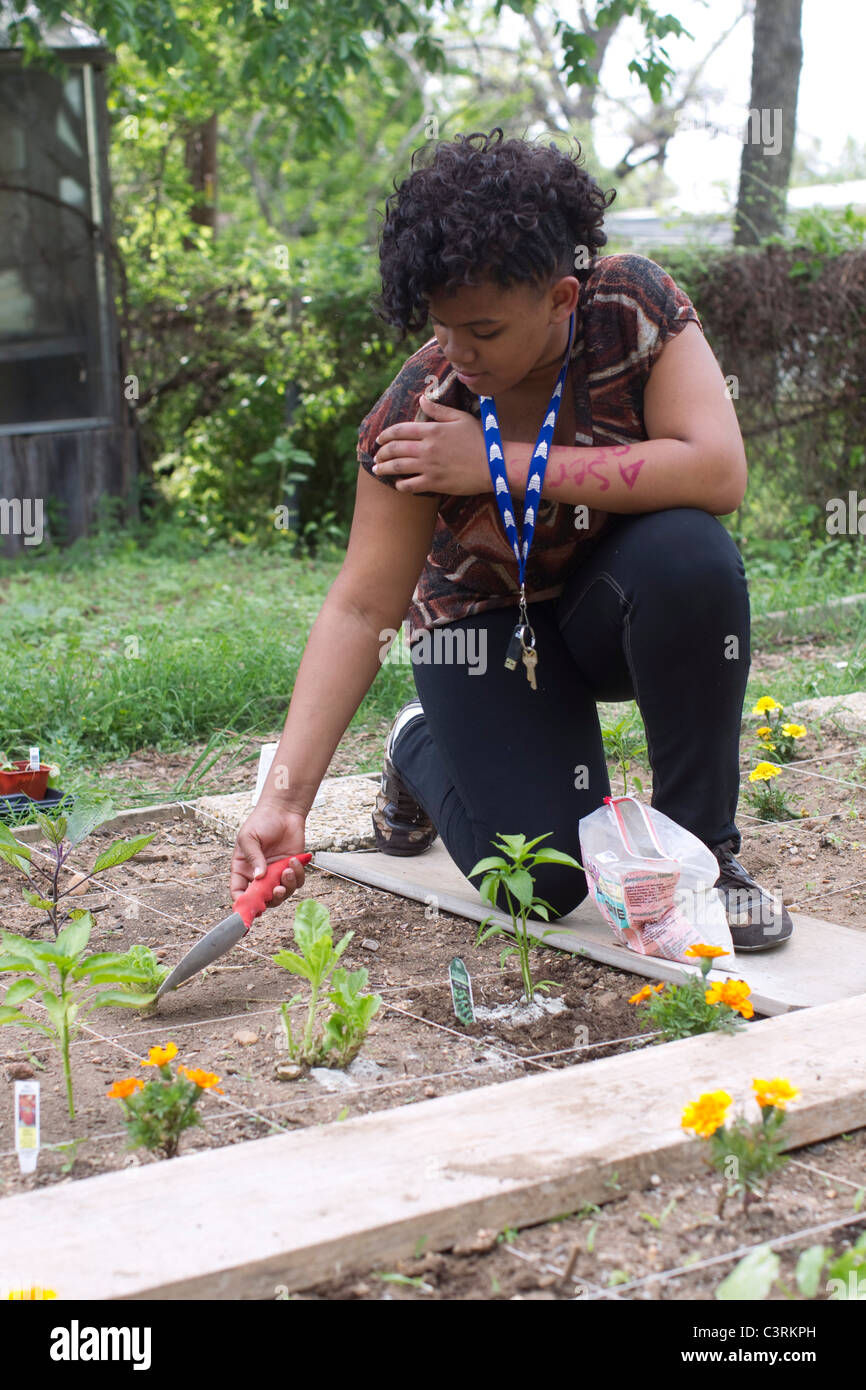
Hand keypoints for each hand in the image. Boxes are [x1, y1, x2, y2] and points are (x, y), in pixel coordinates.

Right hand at [230, 801, 307, 908]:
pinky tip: (294, 861)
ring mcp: (276, 874)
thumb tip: (258, 877)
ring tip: (287, 870)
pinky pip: (297, 882)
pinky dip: (297, 876)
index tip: (252, 904)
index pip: (239, 892)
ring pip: (282, 895)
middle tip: (277, 889)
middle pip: (263, 900)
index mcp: (243, 869)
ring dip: (286, 887)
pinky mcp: (292, 870)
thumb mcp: (249, 837)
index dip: (244, 902)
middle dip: (271, 899)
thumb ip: (253, 857)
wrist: (283, 811)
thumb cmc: (261, 821)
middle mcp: (259, 876)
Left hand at [373, 393, 490, 495]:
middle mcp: (426, 448)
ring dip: (384, 468)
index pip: (400, 430)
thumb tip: (421, 399)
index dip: (385, 435)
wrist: (494, 464)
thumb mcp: (461, 418)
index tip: (379, 439)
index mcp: (432, 430)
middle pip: (394, 449)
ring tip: (378, 470)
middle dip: (381, 452)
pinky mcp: (434, 483)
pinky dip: (401, 485)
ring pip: (398, 467)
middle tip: (376, 456)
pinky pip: (410, 485)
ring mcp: (429, 466)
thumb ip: (439, 410)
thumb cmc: (480, 439)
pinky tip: (398, 484)